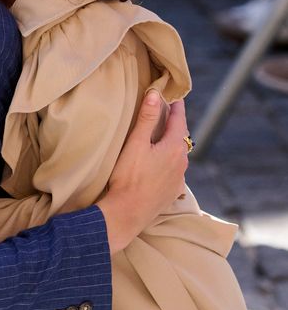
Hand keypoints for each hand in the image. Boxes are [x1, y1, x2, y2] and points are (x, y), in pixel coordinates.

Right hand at [97, 90, 188, 253]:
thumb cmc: (128, 178)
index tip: (175, 96)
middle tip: (170, 113)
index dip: (176, 106)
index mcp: (174, 147)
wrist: (127, 214)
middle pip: (181, 137)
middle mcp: (181, 162)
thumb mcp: (135, 144)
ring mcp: (178, 179)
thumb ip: (147, 119)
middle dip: (176, 124)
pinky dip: (169, 162)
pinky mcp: (172, 192)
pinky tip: (160, 164)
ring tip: (163, 137)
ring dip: (173, 144)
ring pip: (179, 155)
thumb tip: (155, 94)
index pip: (179, 120)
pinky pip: (175, 171)